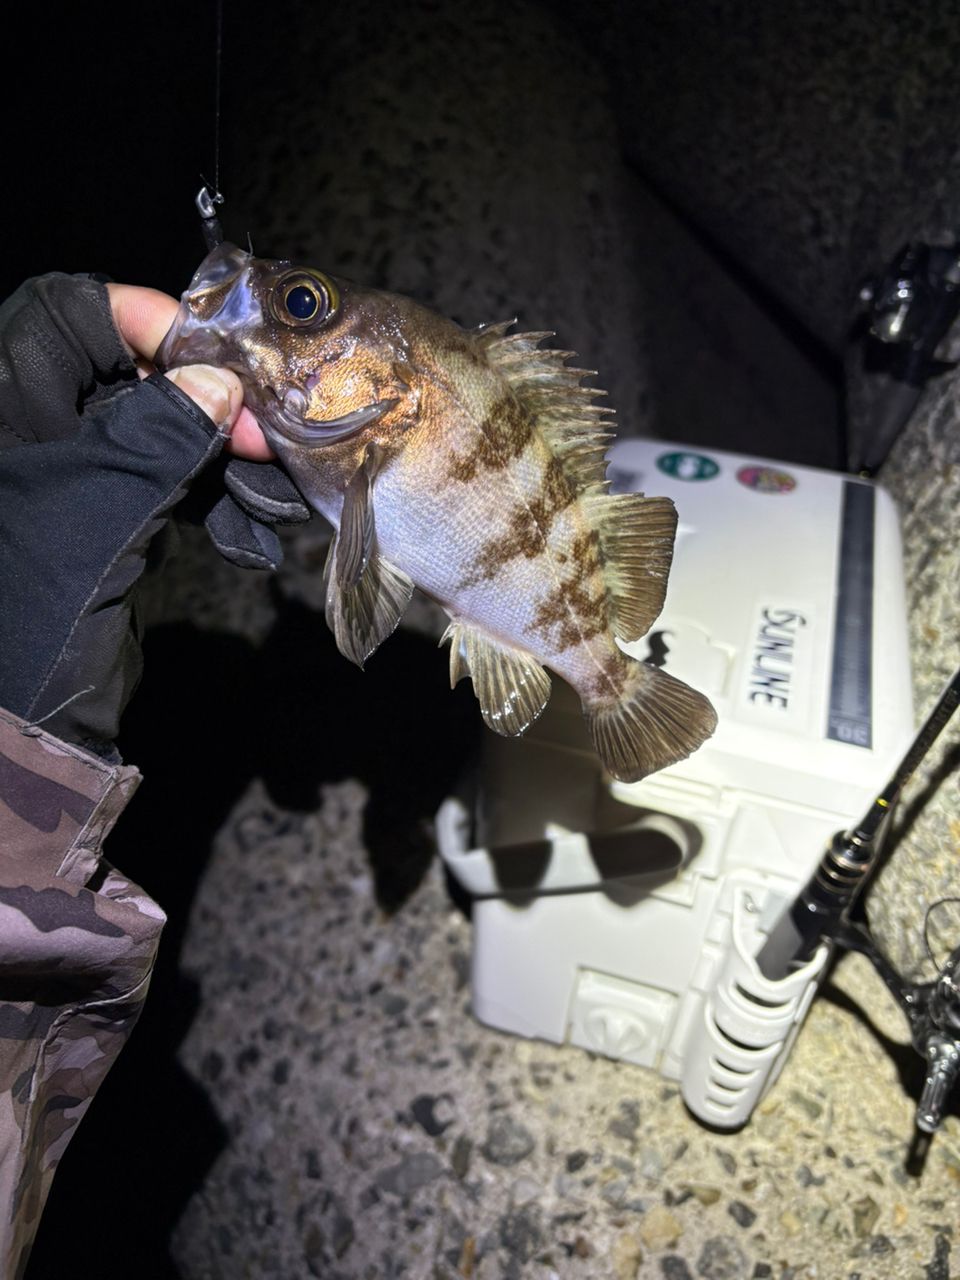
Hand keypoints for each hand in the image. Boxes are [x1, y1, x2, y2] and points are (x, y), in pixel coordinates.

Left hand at [0, 270, 306, 757]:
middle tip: (266, 435)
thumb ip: (152, 438)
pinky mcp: (98, 530)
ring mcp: (65, 485)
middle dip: (203, 404)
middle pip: (124, 378)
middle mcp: (28, 436)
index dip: (138, 318)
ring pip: (155, 438)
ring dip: (219, 461)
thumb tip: (215, 384)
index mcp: (2, 410)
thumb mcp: (90, 512)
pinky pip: (162, 492)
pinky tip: (250, 536)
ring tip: (272, 496)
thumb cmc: (25, 617)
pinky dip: (210, 506)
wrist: (15, 735)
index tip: (214, 354)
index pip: (63, 317)